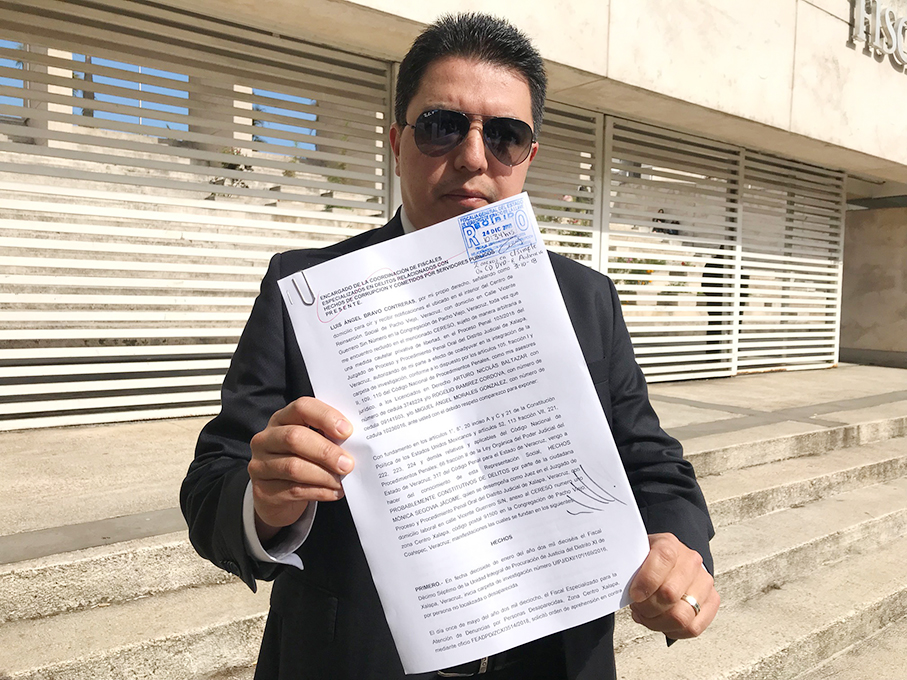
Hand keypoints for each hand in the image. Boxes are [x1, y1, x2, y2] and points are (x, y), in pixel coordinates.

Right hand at [248, 397, 353, 541]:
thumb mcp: (312, 443)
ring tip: (342, 481)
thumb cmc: (302, 460)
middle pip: (294, 438)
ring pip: (293, 467)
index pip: (302, 407)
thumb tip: (358, 442)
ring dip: (324, 475)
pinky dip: (319, 491)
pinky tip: (334, 492)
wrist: (277, 495)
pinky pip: (294, 490)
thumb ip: (329, 437)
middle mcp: (266, 439)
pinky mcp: (263, 490)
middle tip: (348, 464)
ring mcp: (261, 465)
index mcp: (282, 419)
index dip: (325, 416)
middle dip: (326, 451)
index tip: (347, 431)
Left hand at [628, 533, 718, 638]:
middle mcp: (690, 561)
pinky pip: (694, 627)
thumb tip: (619, 586)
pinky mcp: (712, 601)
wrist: (672, 560)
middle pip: (670, 594)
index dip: (646, 581)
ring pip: (682, 616)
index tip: (634, 594)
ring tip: (648, 617)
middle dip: (648, 608)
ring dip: (659, 622)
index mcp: (669, 544)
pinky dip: (674, 631)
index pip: (663, 559)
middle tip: (638, 608)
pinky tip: (662, 624)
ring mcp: (704, 581)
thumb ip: (629, 567)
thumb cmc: (649, 561)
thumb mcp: (636, 555)